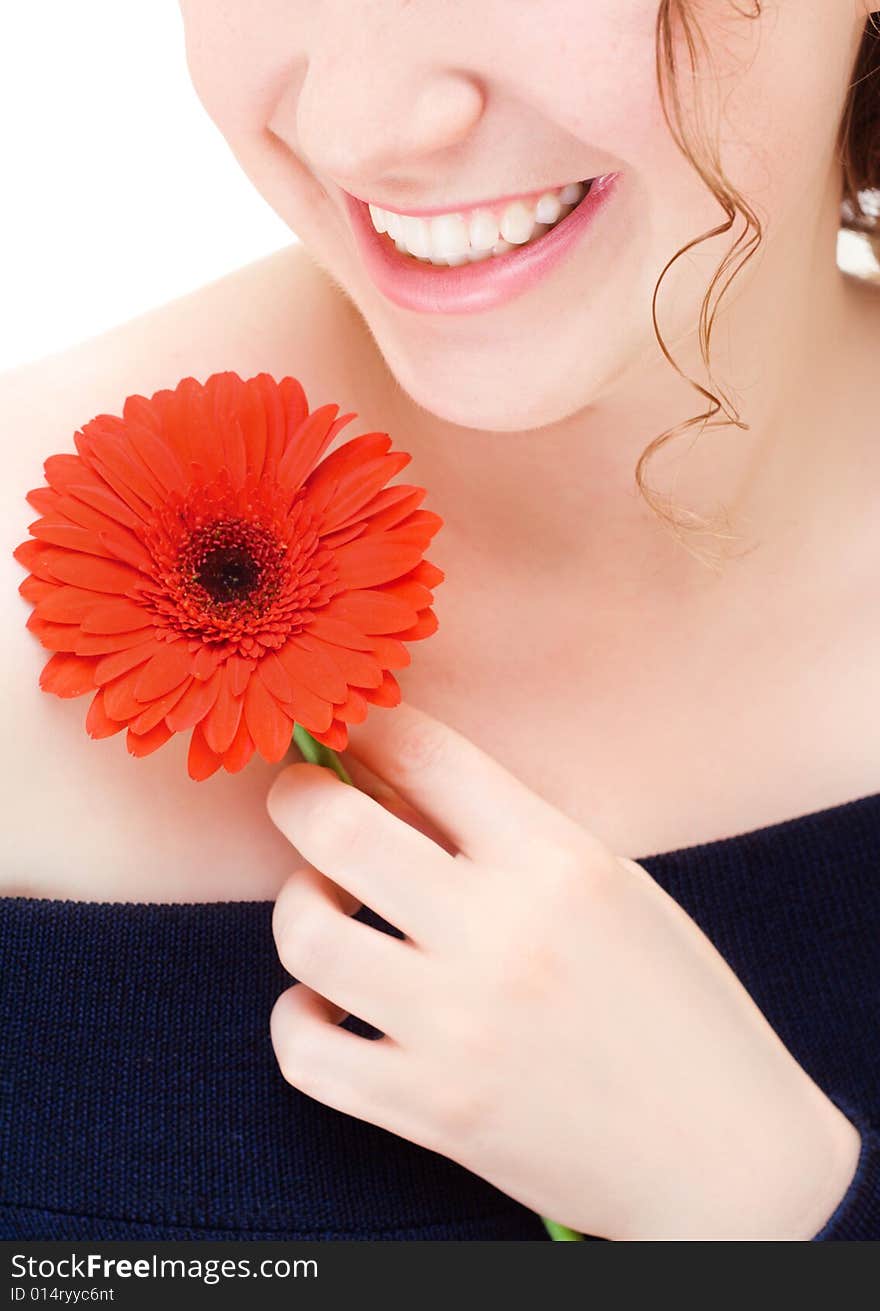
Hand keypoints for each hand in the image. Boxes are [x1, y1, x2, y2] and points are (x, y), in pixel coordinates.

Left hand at [265, 701, 860, 1239]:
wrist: (721, 1154)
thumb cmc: (671, 1003)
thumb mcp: (610, 886)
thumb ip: (509, 830)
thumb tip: (389, 776)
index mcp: (557, 860)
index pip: (423, 752)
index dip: (366, 725)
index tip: (348, 731)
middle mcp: (501, 933)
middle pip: (336, 828)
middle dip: (298, 796)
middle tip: (302, 799)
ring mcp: (460, 1027)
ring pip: (304, 934)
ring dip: (300, 906)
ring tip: (327, 908)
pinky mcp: (432, 1111)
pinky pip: (304, 1050)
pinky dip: (298, 1016)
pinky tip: (327, 1003)